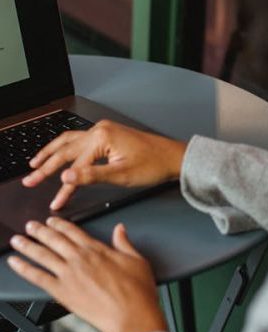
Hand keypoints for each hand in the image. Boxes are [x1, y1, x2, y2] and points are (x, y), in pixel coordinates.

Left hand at [7, 218, 166, 331]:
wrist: (131, 316)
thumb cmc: (137, 291)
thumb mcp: (137, 261)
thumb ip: (124, 243)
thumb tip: (120, 229)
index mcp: (97, 250)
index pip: (74, 232)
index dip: (60, 224)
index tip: (52, 221)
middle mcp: (80, 259)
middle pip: (54, 240)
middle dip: (40, 231)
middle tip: (30, 226)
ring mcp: (69, 275)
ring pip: (43, 255)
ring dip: (28, 245)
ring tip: (17, 240)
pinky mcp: (62, 292)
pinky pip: (38, 277)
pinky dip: (24, 268)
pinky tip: (15, 263)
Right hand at [22, 120, 187, 210]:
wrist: (173, 157)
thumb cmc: (153, 165)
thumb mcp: (122, 175)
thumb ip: (92, 176)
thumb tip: (67, 177)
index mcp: (101, 137)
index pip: (75, 166)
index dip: (64, 187)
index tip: (55, 201)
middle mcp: (99, 129)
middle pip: (65, 149)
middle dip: (46, 166)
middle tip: (30, 179)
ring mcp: (104, 130)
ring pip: (69, 140)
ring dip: (52, 152)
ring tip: (35, 163)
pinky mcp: (108, 134)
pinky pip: (80, 140)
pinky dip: (66, 148)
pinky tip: (60, 152)